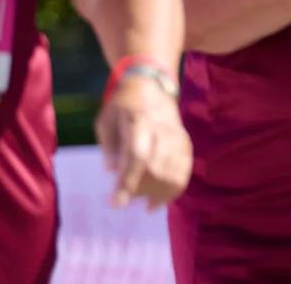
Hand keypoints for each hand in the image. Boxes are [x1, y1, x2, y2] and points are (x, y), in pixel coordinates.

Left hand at [96, 76, 191, 210]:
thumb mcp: (105, 120)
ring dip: (160, 193)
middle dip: (142, 191)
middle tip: (127, 200)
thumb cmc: (123, 104)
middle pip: (157, 168)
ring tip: (147, 205)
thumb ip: (108, 146)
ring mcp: (176, 136)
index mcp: (139, 122)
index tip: (117, 203)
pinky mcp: (184, 141)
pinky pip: (185, 169)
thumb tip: (111, 171)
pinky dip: (175, 188)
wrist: (153, 85)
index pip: (137, 156)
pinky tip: (162, 199)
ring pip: (174, 172)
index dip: (128, 182)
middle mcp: (161, 130)